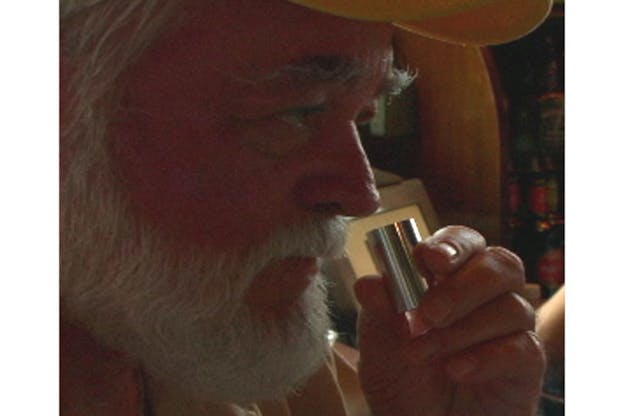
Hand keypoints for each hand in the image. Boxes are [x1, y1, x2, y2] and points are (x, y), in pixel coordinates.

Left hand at [354, 226, 545, 415]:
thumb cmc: (401, 378)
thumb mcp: (378, 343)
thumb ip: (377, 310)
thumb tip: (369, 283)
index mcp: (451, 278)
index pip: (465, 243)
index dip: (452, 244)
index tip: (429, 258)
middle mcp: (487, 297)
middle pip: (501, 264)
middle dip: (462, 287)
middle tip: (427, 314)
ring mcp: (510, 330)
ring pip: (512, 307)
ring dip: (462, 330)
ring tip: (421, 353)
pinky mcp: (526, 366)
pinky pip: (524, 348)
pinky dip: (487, 357)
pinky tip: (456, 371)